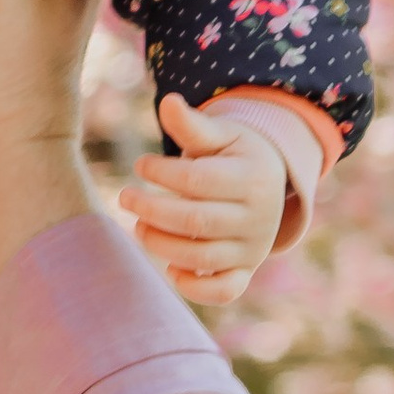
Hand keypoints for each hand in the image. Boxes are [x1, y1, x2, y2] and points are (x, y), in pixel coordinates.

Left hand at [118, 96, 286, 308]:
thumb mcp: (220, 135)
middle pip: (197, 222)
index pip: (199, 181)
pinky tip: (169, 270)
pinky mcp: (246, 271)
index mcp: (253, 178)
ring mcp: (253, 248)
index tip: (140, 165)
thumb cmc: (233, 155)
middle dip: (153, 211)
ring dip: (162, 246)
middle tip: (125, 198)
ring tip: (138, 227)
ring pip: (204, 257)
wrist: (268, 184)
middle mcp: (258, 218)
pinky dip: (195, 289)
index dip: (163, 174)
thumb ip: (192, 125)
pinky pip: (224, 291)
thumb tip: (168, 102)